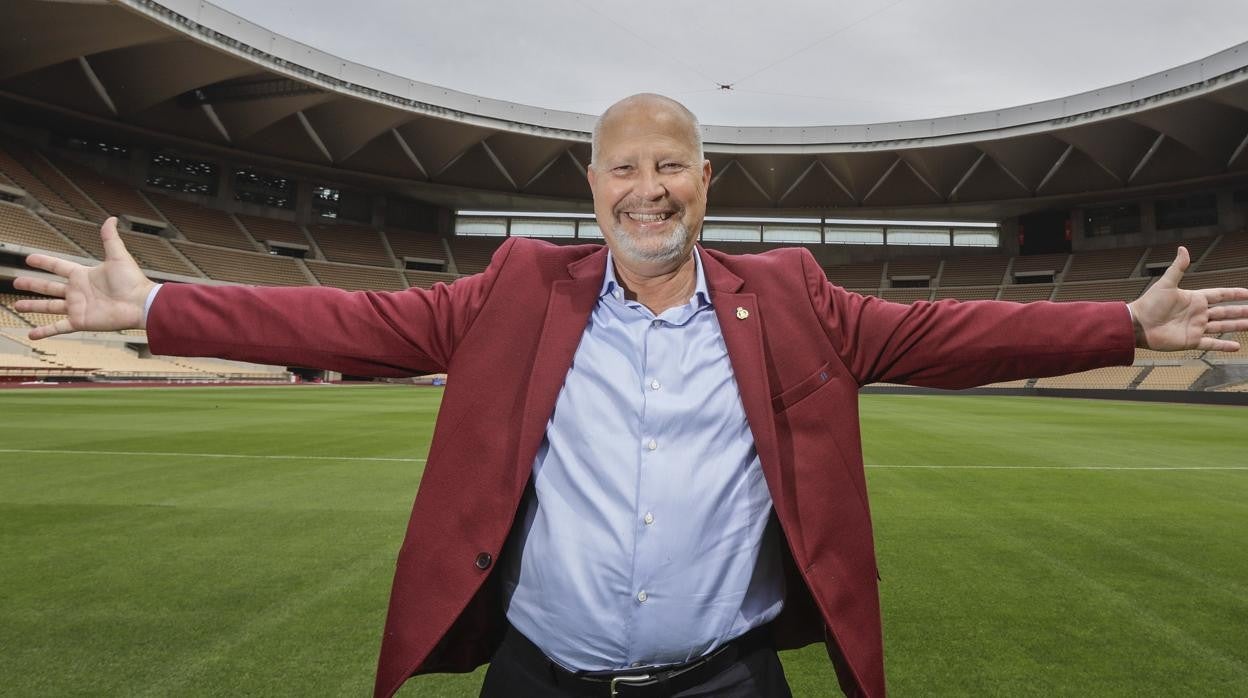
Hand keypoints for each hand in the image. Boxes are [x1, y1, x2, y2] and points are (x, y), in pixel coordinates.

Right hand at [13, 217, 155, 339]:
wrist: (140, 304)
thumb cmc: (132, 281)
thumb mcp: (118, 257)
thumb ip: (110, 238)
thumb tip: (111, 219)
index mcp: (83, 275)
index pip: (58, 267)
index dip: (44, 262)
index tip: (29, 258)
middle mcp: (78, 291)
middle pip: (49, 287)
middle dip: (33, 284)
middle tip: (16, 281)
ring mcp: (77, 307)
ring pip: (49, 306)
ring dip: (33, 306)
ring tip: (17, 305)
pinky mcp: (80, 322)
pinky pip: (58, 327)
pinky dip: (44, 331)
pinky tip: (31, 334)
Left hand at [1127, 246, 1247, 351]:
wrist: (1137, 325)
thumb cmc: (1149, 304)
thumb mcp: (1166, 284)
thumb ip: (1178, 268)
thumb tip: (1183, 248)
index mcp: (1194, 299)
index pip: (1220, 295)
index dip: (1234, 293)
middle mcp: (1198, 313)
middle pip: (1225, 311)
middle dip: (1241, 311)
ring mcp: (1195, 327)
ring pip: (1222, 327)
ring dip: (1238, 326)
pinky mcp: (1191, 341)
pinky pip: (1211, 344)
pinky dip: (1223, 346)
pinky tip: (1236, 347)